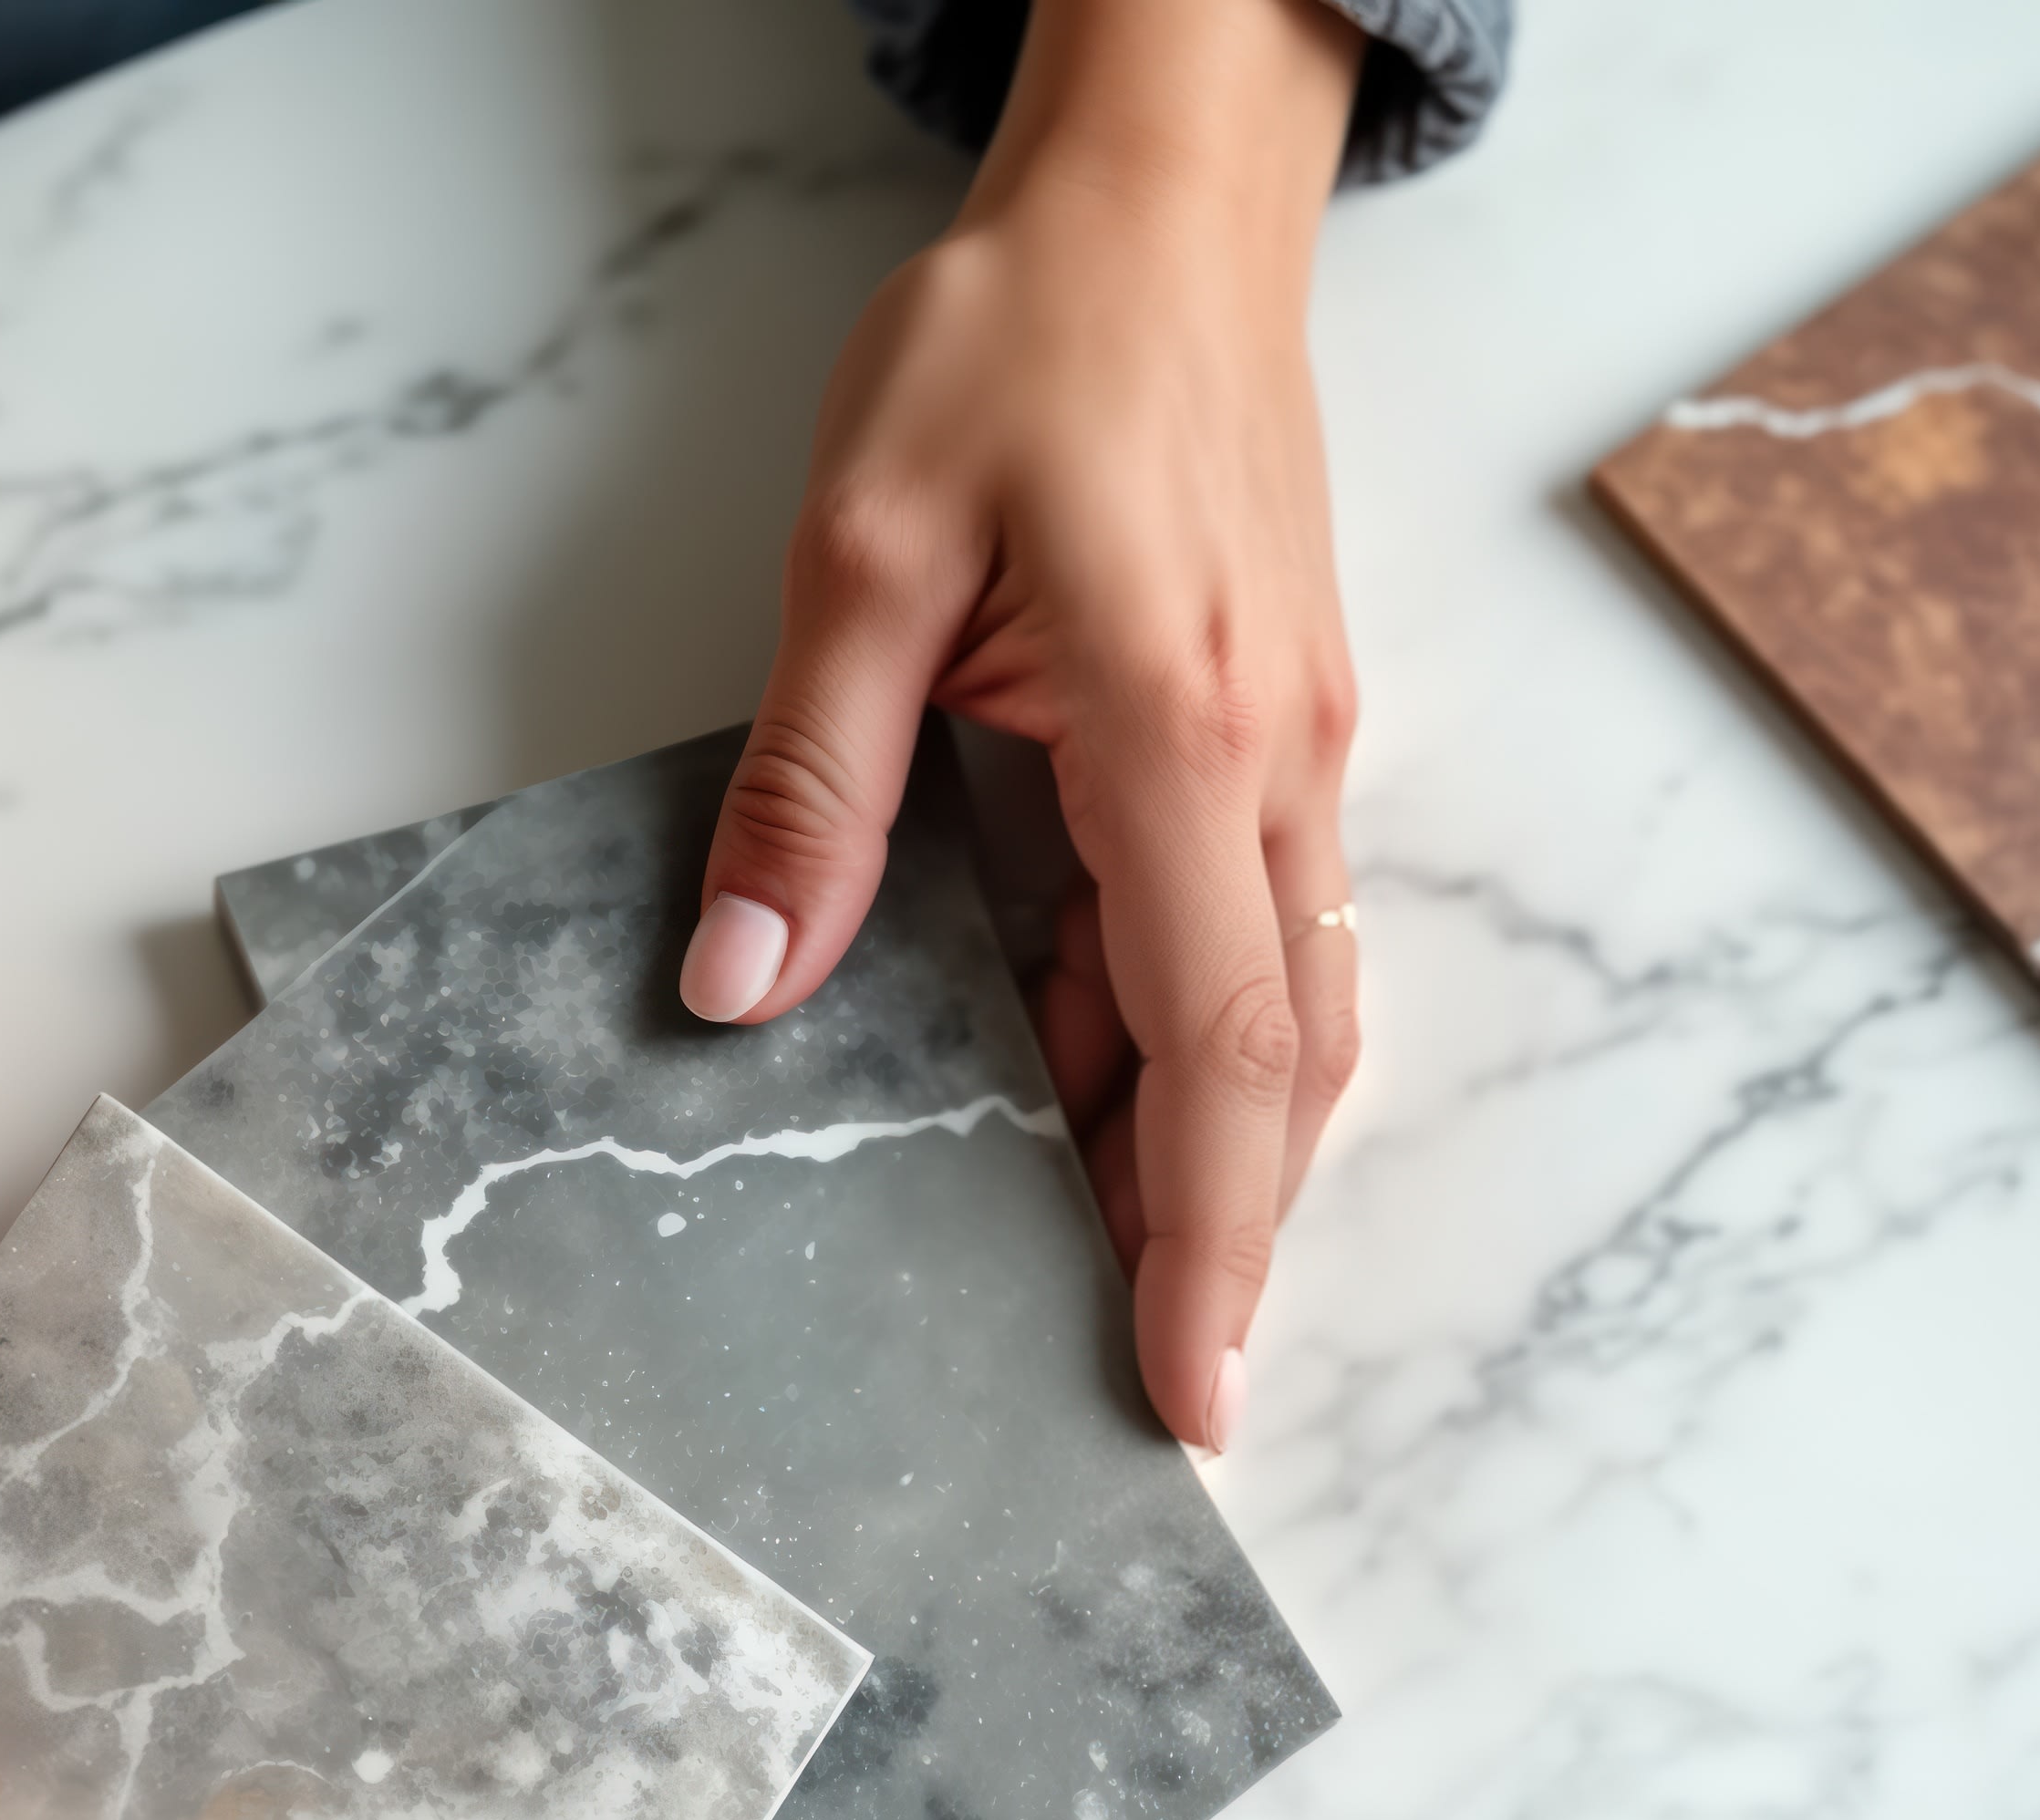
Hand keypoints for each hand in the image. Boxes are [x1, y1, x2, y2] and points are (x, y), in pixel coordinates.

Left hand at [680, 0, 1369, 1456]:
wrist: (1157, 207)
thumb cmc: (1020, 347)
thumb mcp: (862, 556)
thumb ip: (812, 783)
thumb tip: (747, 984)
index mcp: (1181, 735)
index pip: (1218, 1048)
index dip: (1205, 1238)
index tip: (1194, 1383)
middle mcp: (1274, 763)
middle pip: (1284, 1062)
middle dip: (1230, 1240)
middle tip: (1169, 1392)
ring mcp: (1292, 746)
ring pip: (1282, 1003)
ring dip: (1205, 1142)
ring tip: (1108, 1276)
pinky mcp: (1271, 723)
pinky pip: (1255, 924)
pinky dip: (1188, 1032)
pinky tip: (1081, 1082)